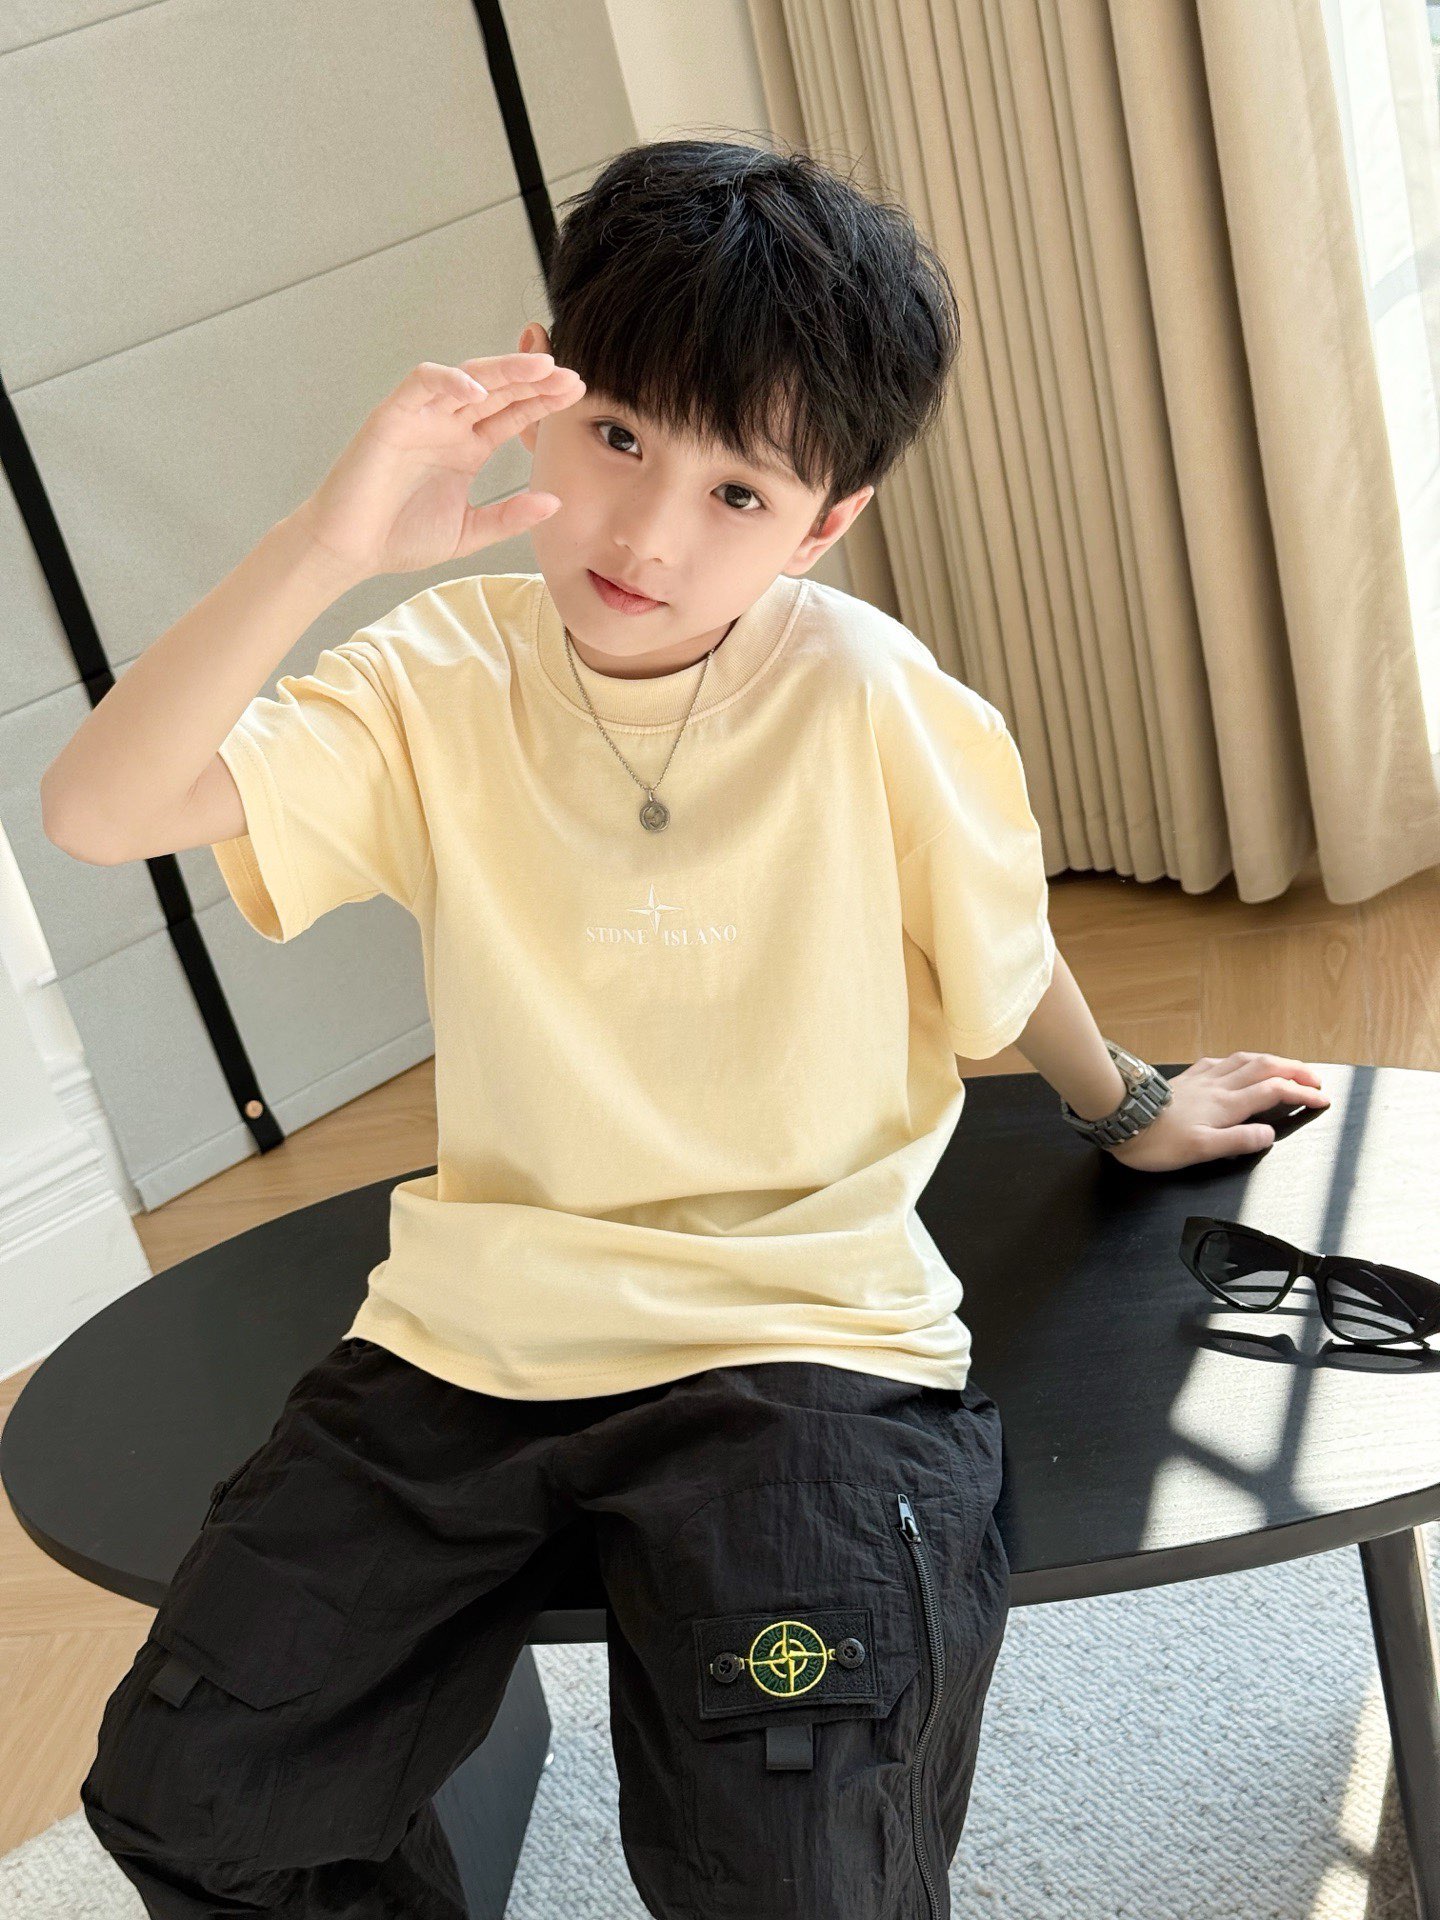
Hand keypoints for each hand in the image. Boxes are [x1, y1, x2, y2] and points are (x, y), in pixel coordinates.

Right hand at [291, 354, 585, 582]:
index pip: (513, 415)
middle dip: (535, 380)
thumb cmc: (400, 538)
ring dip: (503, 369)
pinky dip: (449, 380)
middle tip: (571, 375)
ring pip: (467, 377)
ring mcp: (421, 417)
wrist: (350, 551)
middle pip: (499, 389)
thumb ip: (509, 517)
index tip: (577, 396)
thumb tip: (554, 502)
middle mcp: (448, 425)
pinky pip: (422, 383)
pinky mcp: (392, 416)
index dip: (544, 402)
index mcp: (467, 447)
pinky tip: (479, 389)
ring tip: (539, 367)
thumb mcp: (470, 532)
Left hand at [1105, 1051, 1330, 1171]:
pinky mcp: (1186, 1078)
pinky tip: (1237, 1063)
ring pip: (1245, 1060)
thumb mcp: (1201, 1150)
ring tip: (1286, 1066)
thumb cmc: (1157, 1141)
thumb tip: (1268, 1133)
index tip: (1322, 1099)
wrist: (1121, 1118)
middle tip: (1315, 1079)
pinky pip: (1220, 1061)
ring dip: (1272, 1060)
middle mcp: (1218, 1086)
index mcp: (1226, 1105)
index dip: (1302, 1094)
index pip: (1274, 1092)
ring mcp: (1202, 1079)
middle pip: (1265, 1068)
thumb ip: (1238, 1140)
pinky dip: (1240, 1060)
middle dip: (1295, 1070)